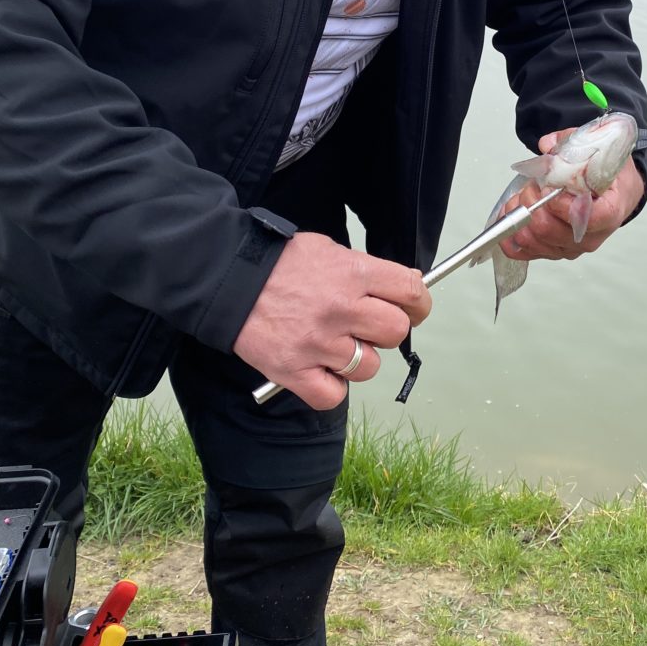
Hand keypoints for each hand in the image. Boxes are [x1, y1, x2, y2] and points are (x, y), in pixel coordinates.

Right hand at [233, 232, 431, 409]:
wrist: (227, 280)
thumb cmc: (278, 263)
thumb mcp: (327, 249)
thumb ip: (363, 269)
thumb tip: (401, 286)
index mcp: (352, 273)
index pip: (410, 291)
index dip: (419, 303)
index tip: (414, 309)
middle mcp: (340, 309)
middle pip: (395, 332)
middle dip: (386, 331)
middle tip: (368, 327)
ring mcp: (318, 343)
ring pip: (369, 367)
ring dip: (358, 360)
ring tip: (336, 346)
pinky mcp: (294, 371)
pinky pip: (333, 395)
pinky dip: (331, 387)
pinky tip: (320, 370)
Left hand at [498, 128, 643, 264]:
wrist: (616, 193)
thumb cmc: (609, 176)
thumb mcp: (598, 151)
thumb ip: (572, 144)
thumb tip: (547, 145)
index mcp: (610, 210)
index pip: (589, 219)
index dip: (562, 206)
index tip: (547, 187)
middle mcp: (592, 235)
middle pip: (552, 230)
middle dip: (532, 203)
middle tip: (533, 184)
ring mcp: (572, 246)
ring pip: (535, 241)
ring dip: (520, 216)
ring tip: (521, 196)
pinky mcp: (555, 251)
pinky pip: (526, 252)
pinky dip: (511, 235)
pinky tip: (511, 217)